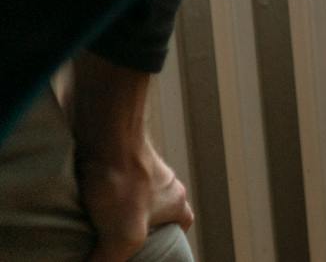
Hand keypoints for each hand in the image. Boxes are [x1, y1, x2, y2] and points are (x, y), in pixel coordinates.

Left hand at [63, 52, 193, 261]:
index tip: (157, 249)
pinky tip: (82, 202)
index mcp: (176, 200)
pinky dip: (100, 191)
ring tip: (95, 223)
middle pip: (157, 208)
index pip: (185, 222)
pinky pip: (112, 179)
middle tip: (119, 240)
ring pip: (133, 194)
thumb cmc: (124, 182)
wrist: (105, 133)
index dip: (174, 238)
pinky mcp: (115, 156)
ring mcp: (140, 166)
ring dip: (117, 208)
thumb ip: (110, 260)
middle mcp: (163, 181)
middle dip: (141, 224)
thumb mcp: (123, 235)